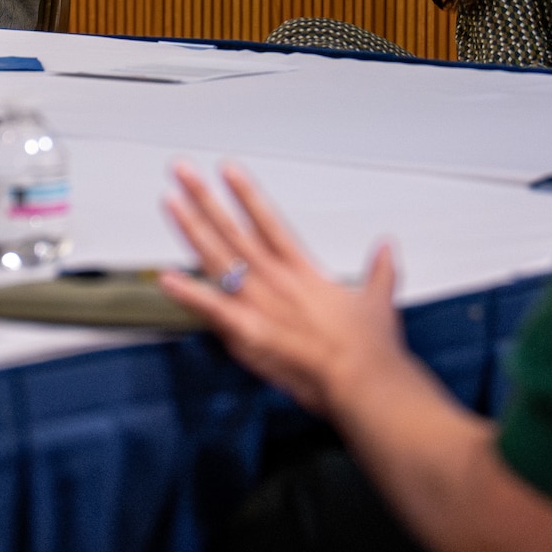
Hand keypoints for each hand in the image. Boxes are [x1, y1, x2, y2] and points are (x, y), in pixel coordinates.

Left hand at [159, 161, 408, 416]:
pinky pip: (212, 310)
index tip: (227, 169)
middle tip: (182, 171)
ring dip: (192, 229)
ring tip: (170, 202)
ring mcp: (261, 305)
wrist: (366, 381)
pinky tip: (165, 278)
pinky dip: (189, 295)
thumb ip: (379, 271)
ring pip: (218, 259)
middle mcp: (277, 281)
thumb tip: (386, 248)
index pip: (268, 221)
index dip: (245, 193)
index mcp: (303, 272)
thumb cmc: (372, 349)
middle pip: (233, 231)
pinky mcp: (251, 333)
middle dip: (205, 198)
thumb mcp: (377, 301)